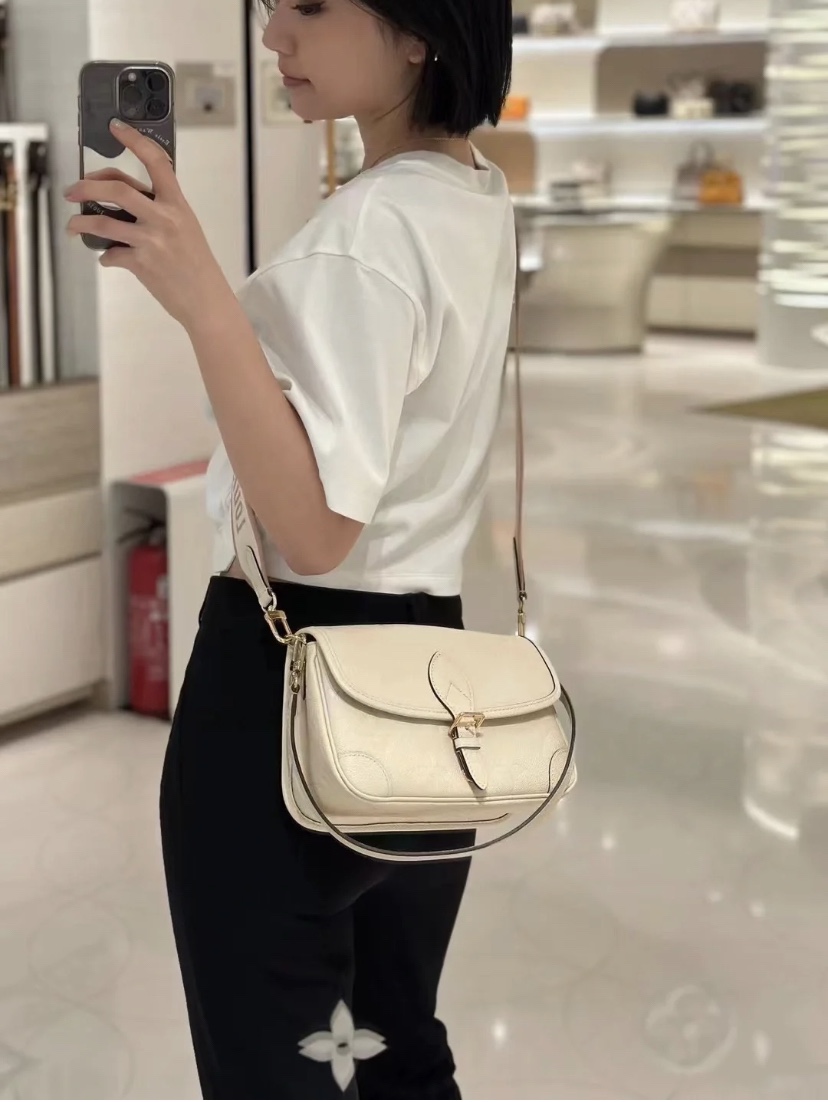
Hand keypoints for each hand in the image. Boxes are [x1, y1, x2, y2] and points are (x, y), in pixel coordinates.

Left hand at [65, 119, 232, 330]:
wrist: (207, 301)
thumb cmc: (197, 266)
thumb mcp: (186, 228)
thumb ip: (159, 210)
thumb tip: (122, 201)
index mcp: (177, 204)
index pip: (156, 162)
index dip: (133, 140)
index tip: (115, 128)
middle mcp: (164, 218)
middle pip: (117, 189)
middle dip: (87, 187)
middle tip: (72, 192)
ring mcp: (152, 241)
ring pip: (103, 222)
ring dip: (80, 222)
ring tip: (72, 225)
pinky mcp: (141, 264)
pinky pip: (110, 254)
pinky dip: (105, 257)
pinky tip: (108, 258)